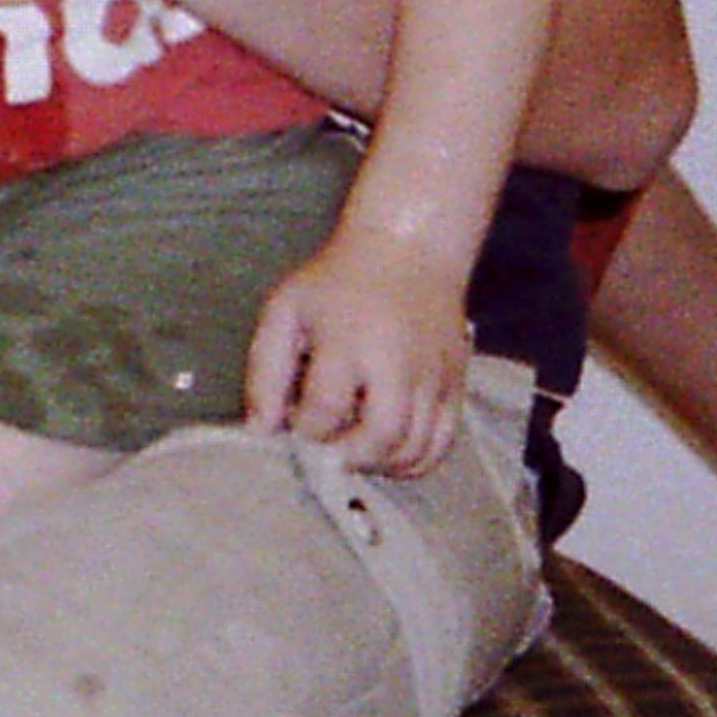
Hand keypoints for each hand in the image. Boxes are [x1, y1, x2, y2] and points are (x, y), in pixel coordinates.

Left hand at [246, 233, 474, 476]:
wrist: (408, 251)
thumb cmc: (336, 283)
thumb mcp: (286, 309)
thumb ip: (265, 371)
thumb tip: (259, 431)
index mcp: (348, 339)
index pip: (324, 409)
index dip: (303, 430)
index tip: (295, 423)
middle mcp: (397, 361)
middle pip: (379, 437)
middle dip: (345, 458)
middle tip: (326, 451)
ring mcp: (433, 376)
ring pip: (414, 449)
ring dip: (378, 466)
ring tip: (353, 451)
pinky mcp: (456, 384)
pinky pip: (442, 444)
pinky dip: (414, 462)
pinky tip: (387, 453)